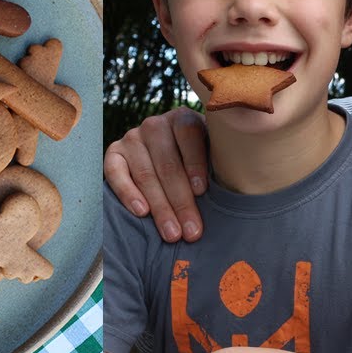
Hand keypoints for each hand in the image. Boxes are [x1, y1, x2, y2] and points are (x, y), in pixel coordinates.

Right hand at [103, 107, 209, 242]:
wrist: (167, 154)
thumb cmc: (198, 160)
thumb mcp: (211, 152)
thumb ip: (218, 161)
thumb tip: (237, 186)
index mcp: (184, 118)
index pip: (189, 136)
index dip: (195, 163)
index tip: (202, 191)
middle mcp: (155, 125)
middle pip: (168, 163)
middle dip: (181, 201)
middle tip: (192, 231)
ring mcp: (132, 137)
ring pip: (145, 174)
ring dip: (160, 207)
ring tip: (172, 233)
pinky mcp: (114, 153)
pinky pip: (115, 173)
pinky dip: (128, 193)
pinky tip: (141, 212)